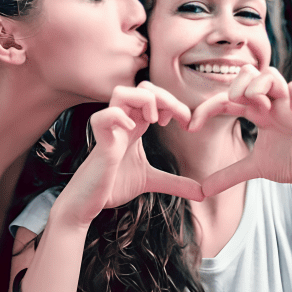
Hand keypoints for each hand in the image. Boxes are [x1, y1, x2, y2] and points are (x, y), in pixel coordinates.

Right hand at [59, 82, 203, 227]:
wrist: (88, 203)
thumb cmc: (113, 185)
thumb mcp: (152, 181)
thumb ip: (176, 183)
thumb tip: (203, 193)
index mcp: (135, 125)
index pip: (156, 96)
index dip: (175, 103)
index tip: (187, 123)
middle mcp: (123, 122)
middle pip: (143, 88)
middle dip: (167, 98)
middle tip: (179, 120)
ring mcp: (110, 130)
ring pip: (121, 92)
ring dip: (143, 101)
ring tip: (153, 121)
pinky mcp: (100, 143)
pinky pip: (102, 117)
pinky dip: (118, 118)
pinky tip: (133, 131)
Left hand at [188, 66, 291, 196]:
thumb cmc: (291, 163)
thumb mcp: (254, 168)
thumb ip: (229, 175)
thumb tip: (203, 191)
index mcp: (257, 113)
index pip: (227, 99)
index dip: (206, 109)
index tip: (190, 127)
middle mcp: (272, 104)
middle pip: (250, 73)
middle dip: (236, 83)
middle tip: (233, 103)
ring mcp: (290, 106)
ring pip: (273, 75)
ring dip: (261, 84)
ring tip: (257, 103)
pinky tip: (291, 108)